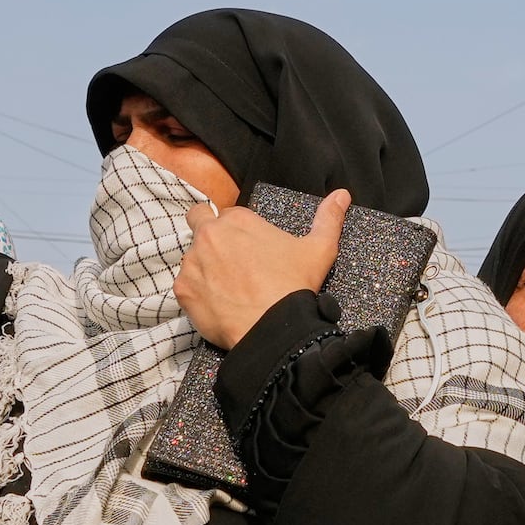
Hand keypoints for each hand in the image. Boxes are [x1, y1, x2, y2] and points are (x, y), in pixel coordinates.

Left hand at [175, 187, 344, 350]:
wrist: (274, 329)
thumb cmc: (295, 286)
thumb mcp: (319, 249)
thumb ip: (328, 218)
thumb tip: (342, 194)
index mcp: (237, 219)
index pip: (227, 214)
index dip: (237, 230)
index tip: (247, 249)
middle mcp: (209, 234)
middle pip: (198, 221)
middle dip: (208, 233)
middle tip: (226, 259)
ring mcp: (192, 262)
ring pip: (191, 256)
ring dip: (203, 266)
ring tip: (226, 288)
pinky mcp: (182, 289)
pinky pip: (184, 285)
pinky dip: (197, 293)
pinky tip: (217, 303)